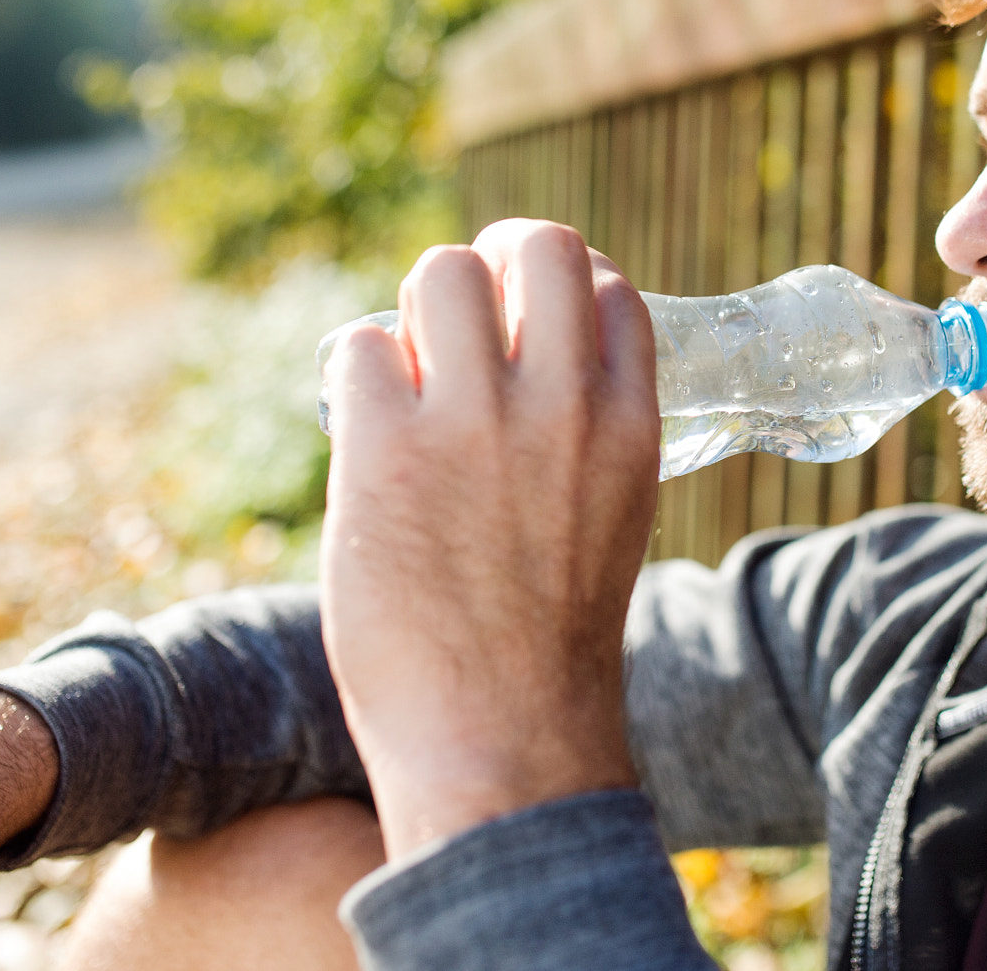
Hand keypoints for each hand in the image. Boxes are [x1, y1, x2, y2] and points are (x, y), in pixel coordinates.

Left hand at [319, 219, 660, 856]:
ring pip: (439, 274)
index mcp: (628, 423)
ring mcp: (473, 424)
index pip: (607, 286)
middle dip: (488, 265)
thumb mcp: (609, 514)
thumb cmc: (549, 638)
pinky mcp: (386, 454)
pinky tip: (366, 433)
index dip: (556, 286)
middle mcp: (562, 405)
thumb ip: (582, 429)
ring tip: (407, 375)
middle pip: (534, 245)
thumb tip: (522, 354)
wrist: (502, 740)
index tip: (523, 316)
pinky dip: (358, 378)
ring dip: (416, 314)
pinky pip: (360, 349)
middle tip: (455, 319)